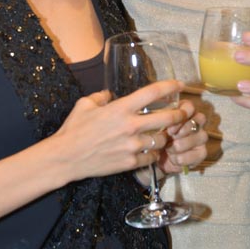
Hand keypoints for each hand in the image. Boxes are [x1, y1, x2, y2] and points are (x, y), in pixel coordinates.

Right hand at [52, 79, 185, 183]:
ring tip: (162, 134)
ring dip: (164, 136)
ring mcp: (132, 146)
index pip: (152, 93)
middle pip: (167, 118)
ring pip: (162, 140)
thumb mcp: (86, 104)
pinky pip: (151, 157)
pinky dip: (152, 153)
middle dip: (180, 114)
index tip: (180, 85)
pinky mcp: (130, 163)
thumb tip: (111, 94)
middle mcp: (130, 126)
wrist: (65, 157)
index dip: (170, 86)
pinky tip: (149, 151)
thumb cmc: (74, 128)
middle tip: (184, 113)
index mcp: (121, 108)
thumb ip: (102, 96)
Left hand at [156, 100, 207, 174]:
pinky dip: (184, 158)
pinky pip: (200, 153)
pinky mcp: (202, 152)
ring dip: (183, 144)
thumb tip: (162, 118)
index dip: (182, 115)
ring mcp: (201, 136)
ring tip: (169, 149)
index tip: (170, 127)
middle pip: (200, 118)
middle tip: (171, 136)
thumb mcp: (156, 127)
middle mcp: (195, 121)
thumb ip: (161, 120)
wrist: (157, 158)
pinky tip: (173, 158)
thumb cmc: (157, 137)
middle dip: (185, 129)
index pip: (190, 106)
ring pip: (202, 136)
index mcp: (184, 111)